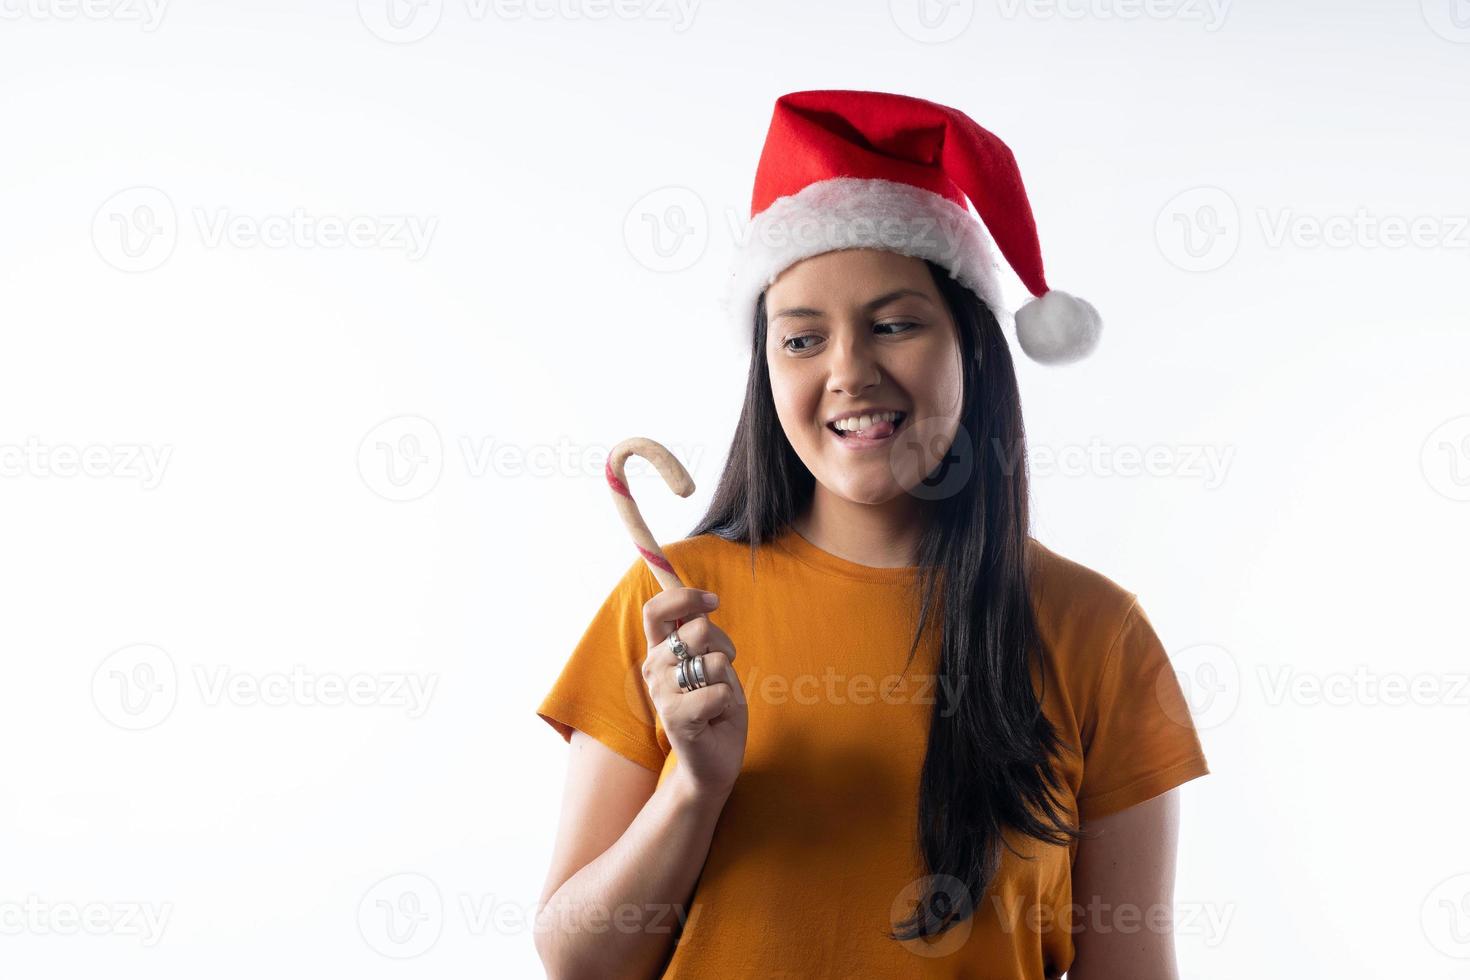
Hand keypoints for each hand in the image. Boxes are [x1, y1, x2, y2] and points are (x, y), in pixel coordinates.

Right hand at [640, 588, 747, 797]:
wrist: (714, 762)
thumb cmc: (716, 708)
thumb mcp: (711, 663)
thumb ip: (701, 636)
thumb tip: (704, 600)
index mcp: (659, 652)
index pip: (655, 610)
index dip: (685, 597)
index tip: (713, 601)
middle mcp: (653, 669)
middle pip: (697, 630)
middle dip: (724, 645)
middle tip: (722, 672)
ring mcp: (661, 694)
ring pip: (713, 661)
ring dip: (727, 679)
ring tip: (718, 698)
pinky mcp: (676, 718)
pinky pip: (719, 692)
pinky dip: (728, 702)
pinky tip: (716, 717)